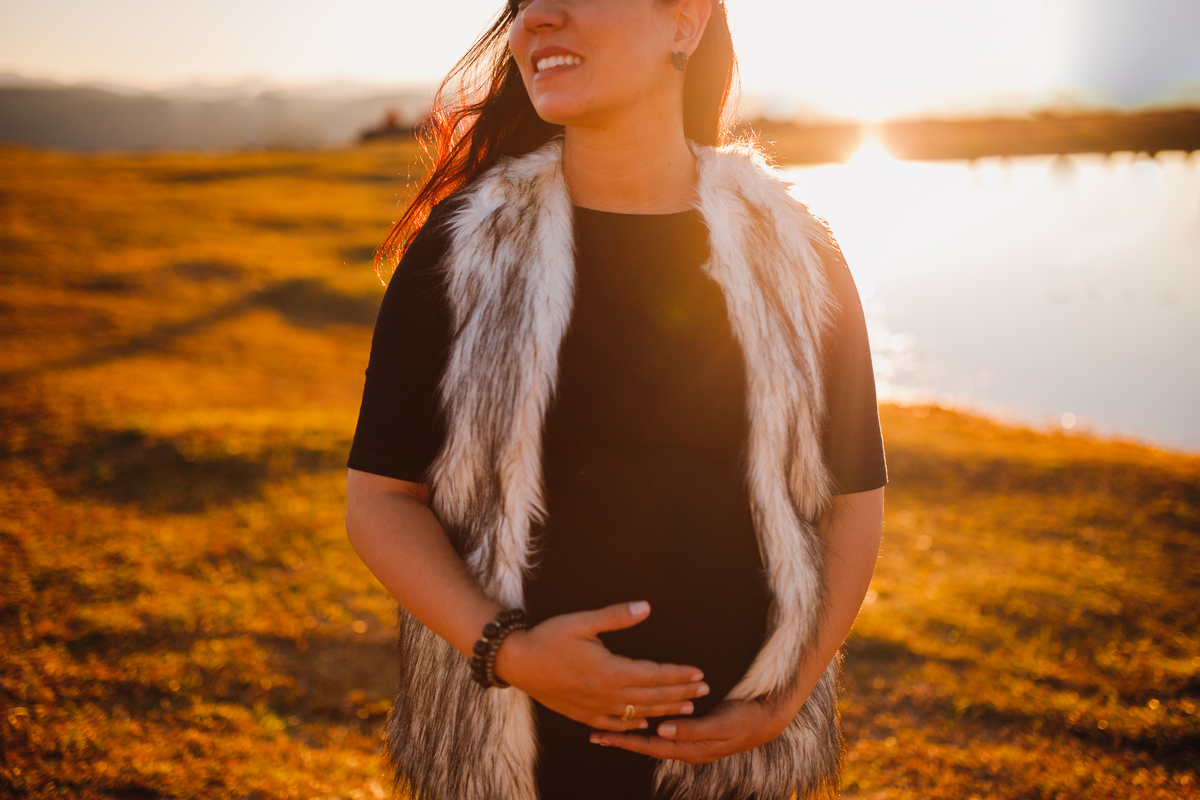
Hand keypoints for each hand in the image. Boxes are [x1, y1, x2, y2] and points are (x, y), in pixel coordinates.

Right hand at [494, 601, 710, 731]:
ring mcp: (594, 708)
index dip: (678, 675)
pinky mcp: (582, 714)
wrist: (517, 662)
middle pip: (652, 697)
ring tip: (686, 708)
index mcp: (609, 670)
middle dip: (680, 693)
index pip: (654, 675)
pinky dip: (633, 725)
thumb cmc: (549, 638)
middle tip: (703, 690)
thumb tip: (646, 607)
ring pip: (638, 714)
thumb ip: (616, 616)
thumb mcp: (582, 622)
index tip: (699, 673)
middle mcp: (606, 694)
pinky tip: (645, 724)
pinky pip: (614, 725)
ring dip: (664, 710)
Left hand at [588, 692, 797, 763]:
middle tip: (595, 734)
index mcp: (691, 749)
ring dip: (633, 734)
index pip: (650, 746)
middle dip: (622, 739)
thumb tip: (662, 730)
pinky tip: (641, 721)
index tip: (603, 736)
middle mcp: (687, 749)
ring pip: (655, 740)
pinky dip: (649, 728)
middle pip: (647, 746)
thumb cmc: (745, 719)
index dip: (626, 741)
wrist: (767, 719)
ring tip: (611, 728)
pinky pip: (666, 732)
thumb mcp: (720, 724)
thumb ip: (692, 729)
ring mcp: (691, 743)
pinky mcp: (695, 733)